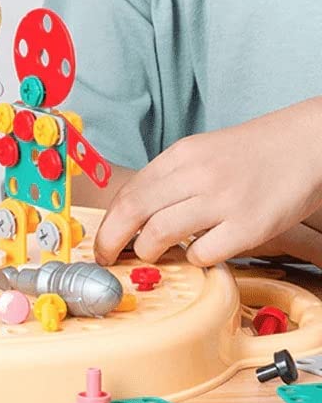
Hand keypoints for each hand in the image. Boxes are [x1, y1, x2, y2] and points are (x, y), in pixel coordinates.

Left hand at [94, 98, 321, 265]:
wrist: (304, 143)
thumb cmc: (250, 153)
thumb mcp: (200, 153)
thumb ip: (168, 179)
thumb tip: (132, 213)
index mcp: (180, 155)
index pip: (128, 192)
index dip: (107, 223)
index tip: (101, 241)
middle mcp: (197, 175)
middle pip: (133, 212)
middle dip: (111, 241)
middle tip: (108, 258)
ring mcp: (223, 200)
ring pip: (160, 234)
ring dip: (148, 251)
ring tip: (154, 253)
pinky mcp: (249, 226)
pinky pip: (203, 253)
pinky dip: (193, 259)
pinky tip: (199, 252)